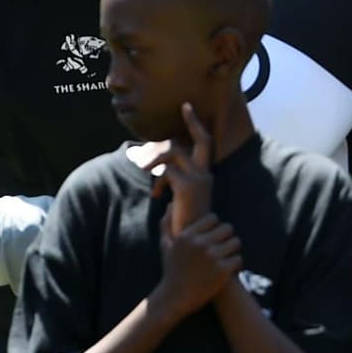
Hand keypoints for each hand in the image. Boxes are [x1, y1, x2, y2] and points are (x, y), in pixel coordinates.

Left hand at [143, 103, 213, 232]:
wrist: (193, 245)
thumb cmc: (184, 225)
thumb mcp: (179, 199)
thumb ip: (173, 182)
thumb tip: (159, 171)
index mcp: (205, 176)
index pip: (205, 144)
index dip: (196, 125)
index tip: (188, 107)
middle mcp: (206, 174)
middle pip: (201, 140)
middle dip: (193, 122)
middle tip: (185, 106)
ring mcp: (200, 180)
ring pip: (176, 152)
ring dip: (157, 158)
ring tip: (145, 169)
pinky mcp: (189, 187)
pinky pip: (167, 171)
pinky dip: (158, 179)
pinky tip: (156, 195)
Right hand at [156, 210, 241, 317]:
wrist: (174, 298)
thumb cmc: (170, 270)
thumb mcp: (165, 245)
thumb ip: (167, 223)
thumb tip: (171, 204)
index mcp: (188, 235)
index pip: (213, 218)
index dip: (216, 226)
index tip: (213, 236)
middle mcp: (200, 244)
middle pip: (228, 228)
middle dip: (226, 237)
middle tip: (223, 246)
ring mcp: (212, 257)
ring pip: (236, 242)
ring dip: (233, 249)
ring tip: (228, 256)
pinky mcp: (222, 271)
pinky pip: (238, 259)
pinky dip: (236, 264)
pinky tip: (229, 269)